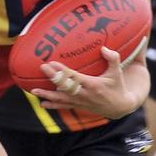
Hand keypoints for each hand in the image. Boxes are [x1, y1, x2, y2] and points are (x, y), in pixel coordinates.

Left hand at [31, 46, 147, 118]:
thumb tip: (104, 48)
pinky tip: (42, 104)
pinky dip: (53, 105)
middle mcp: (84, 94)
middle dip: (53, 78)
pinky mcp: (79, 106)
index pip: (74, 77)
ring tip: (34, 90)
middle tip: (42, 68)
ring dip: (47, 95)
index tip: (52, 63)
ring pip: (61, 99)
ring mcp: (80, 102)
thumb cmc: (117, 86)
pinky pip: (64, 106)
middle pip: (65, 87)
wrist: (120, 107)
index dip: (63, 71)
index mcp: (93, 85)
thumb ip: (113, 59)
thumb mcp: (117, 73)